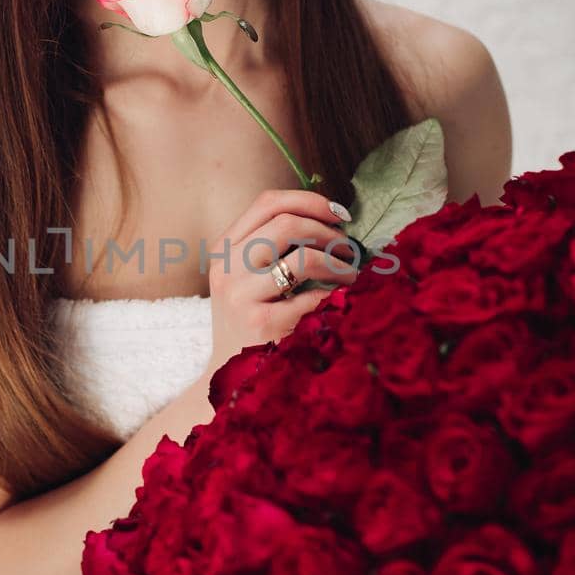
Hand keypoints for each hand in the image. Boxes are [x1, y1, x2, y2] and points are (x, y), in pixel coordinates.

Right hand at [204, 188, 356, 376]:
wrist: (232, 372)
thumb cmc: (251, 316)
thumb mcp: (246, 275)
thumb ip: (273, 245)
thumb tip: (330, 219)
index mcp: (223, 248)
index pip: (267, 203)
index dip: (309, 201)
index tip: (339, 214)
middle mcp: (226, 268)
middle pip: (286, 223)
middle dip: (327, 232)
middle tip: (348, 247)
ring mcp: (240, 296)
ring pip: (302, 258)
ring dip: (338, 263)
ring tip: (350, 275)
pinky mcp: (260, 324)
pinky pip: (311, 297)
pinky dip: (332, 295)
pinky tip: (338, 301)